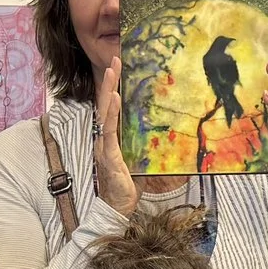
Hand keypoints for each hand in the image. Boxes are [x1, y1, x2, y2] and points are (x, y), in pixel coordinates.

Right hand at [91, 56, 136, 219]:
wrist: (117, 207)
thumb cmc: (128, 186)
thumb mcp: (140, 160)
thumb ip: (146, 146)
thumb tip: (163, 133)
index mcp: (111, 139)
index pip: (110, 110)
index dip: (113, 89)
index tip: (119, 70)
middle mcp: (104, 139)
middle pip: (104, 105)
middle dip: (110, 82)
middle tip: (115, 61)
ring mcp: (104, 146)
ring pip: (104, 113)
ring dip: (108, 91)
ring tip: (113, 72)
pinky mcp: (109, 155)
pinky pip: (108, 131)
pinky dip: (110, 114)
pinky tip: (113, 99)